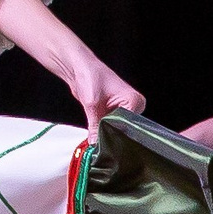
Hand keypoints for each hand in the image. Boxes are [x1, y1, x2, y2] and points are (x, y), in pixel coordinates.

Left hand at [0, 0, 143, 133]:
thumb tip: (95, 145)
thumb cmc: (89, 75)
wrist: (77, 66)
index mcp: (135, 101)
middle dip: (111, 137)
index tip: (106, 147)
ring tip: (96, 143)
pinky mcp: (111, 112)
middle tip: (99, 147)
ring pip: (115, 130)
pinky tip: (94, 139)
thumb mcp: (92, 104)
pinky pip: (108, 127)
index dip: (116, 136)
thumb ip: (95, 127)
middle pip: (124, 129)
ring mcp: (122, 109)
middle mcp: (133, 105)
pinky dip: (101, 132)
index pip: (129, 126)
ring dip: (105, 135)